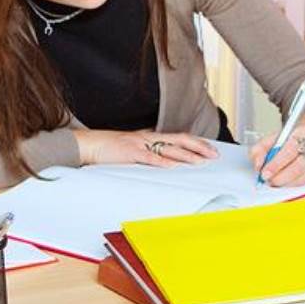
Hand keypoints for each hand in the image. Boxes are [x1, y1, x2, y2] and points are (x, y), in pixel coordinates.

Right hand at [73, 129, 218, 166]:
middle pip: (180, 140)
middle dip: (199, 147)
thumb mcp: (135, 147)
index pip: (179, 137)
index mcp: (151, 136)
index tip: (211, 149)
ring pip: (168, 149)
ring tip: (200, 162)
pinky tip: (172, 166)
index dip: (197, 143)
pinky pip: (148, 158)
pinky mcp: (130, 153)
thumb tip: (165, 159)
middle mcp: (149, 138)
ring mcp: (140, 144)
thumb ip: (149, 151)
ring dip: (186, 156)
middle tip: (214, 155)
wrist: (90, 144)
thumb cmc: (111, 148)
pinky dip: (161, 162)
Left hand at [248, 115, 304, 186]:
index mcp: (304, 131)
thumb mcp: (275, 136)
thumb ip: (261, 148)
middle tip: (269, 181)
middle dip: (281, 177)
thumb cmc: (293, 135)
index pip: (290, 151)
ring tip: (275, 182)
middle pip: (299, 166)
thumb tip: (258, 165)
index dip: (276, 165)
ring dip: (287, 183)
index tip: (264, 173)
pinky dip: (295, 184)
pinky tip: (286, 182)